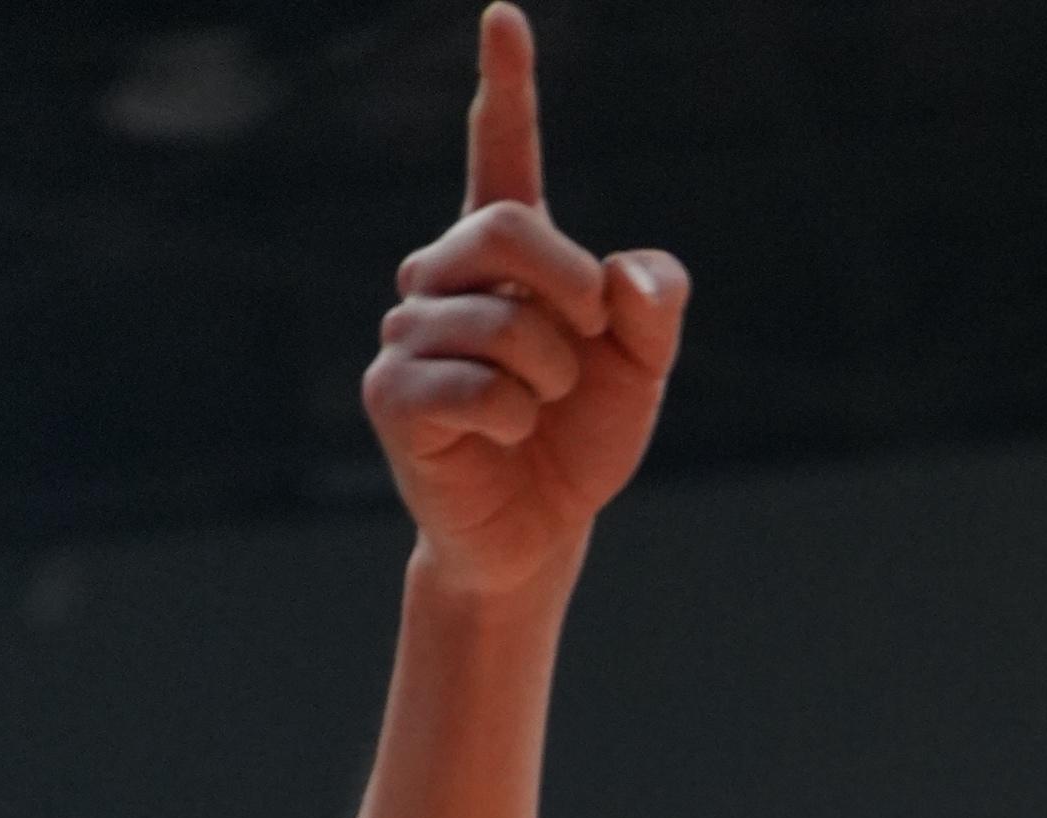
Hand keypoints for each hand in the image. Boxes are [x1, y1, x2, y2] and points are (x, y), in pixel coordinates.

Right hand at [363, 6, 687, 596]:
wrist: (539, 536)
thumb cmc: (579, 443)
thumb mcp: (641, 372)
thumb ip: (654, 309)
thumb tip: (627, 275)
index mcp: (504, 259)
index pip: (500, 155)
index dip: (505, 87)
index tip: (505, 16)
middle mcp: (442, 278)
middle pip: (505, 227)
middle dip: (568, 281)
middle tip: (593, 333)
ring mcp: (407, 334)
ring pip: (497, 320)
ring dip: (549, 374)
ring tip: (541, 408)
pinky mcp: (393, 396)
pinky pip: (473, 386)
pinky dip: (515, 417)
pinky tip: (507, 437)